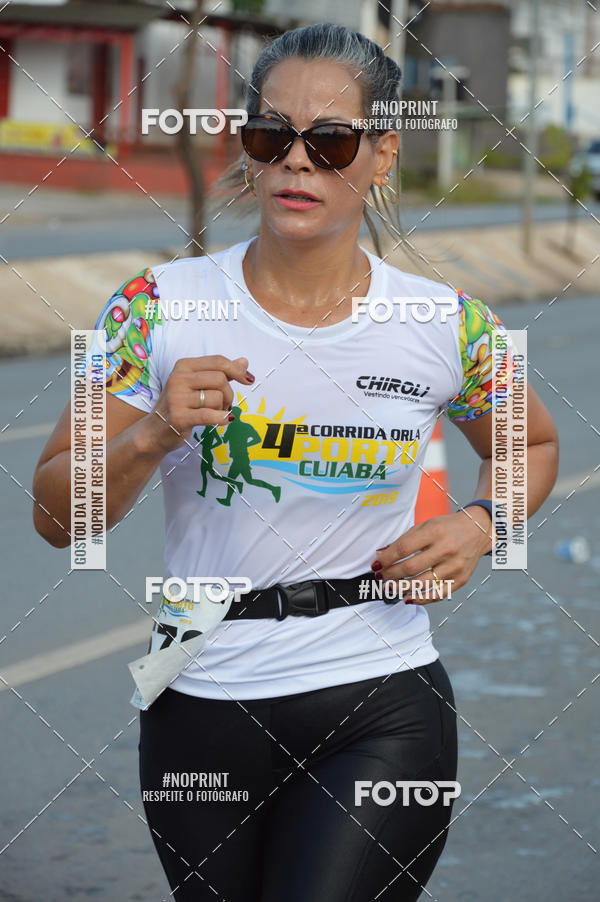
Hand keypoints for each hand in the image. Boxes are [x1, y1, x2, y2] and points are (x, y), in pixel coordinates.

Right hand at [142, 355, 253, 453]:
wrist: (155, 431)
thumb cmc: (180, 405)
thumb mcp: (197, 384)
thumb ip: (220, 372)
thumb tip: (244, 362)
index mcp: (183, 366)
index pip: (218, 361)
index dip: (237, 370)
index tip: (249, 380)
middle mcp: (178, 378)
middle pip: (220, 379)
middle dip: (229, 393)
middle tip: (225, 404)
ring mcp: (177, 398)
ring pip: (217, 397)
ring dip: (224, 408)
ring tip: (217, 413)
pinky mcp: (179, 417)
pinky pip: (210, 415)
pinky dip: (222, 418)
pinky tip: (225, 420)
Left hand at [370, 508, 493, 604]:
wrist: (478, 530)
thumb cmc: (446, 528)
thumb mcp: (425, 526)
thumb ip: (403, 540)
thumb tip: (380, 555)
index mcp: (434, 532)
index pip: (403, 548)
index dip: (386, 559)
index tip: (375, 564)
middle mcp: (446, 549)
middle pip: (411, 568)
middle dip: (391, 575)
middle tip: (380, 577)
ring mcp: (455, 566)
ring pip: (423, 584)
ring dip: (401, 588)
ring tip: (389, 588)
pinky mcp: (462, 579)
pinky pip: (438, 594)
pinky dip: (421, 599)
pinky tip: (408, 598)